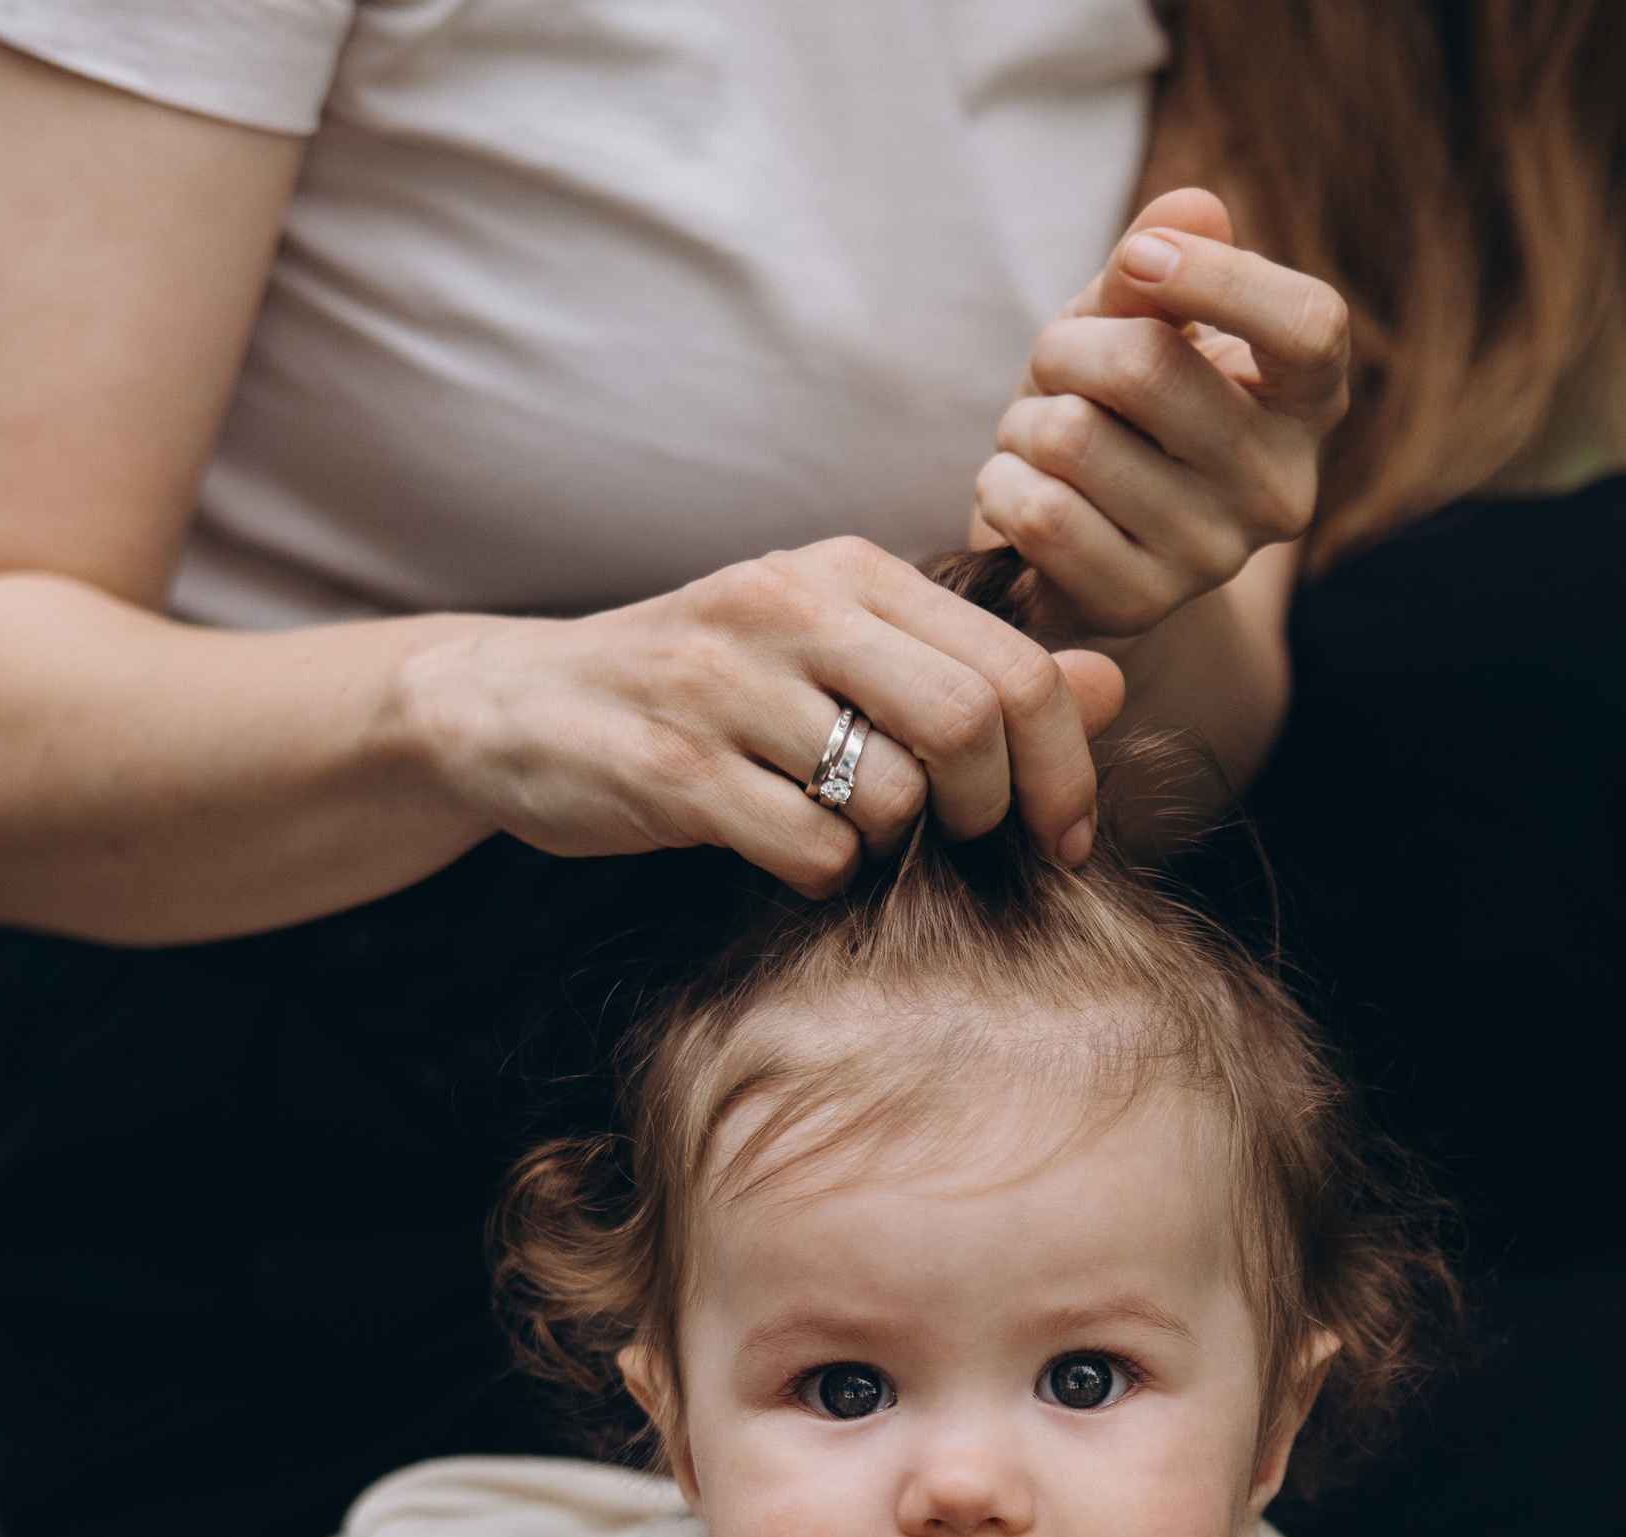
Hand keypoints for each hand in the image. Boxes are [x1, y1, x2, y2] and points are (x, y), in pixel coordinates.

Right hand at [394, 537, 1126, 896]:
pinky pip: (808, 850)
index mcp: (846, 570)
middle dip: (991, 809)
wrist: (518, 709)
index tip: (1063, 837)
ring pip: (891, 793)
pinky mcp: (672, 767)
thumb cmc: (704, 693)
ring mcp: (725, 684)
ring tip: (848, 834)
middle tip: (966, 845)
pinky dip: (820, 877)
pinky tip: (784, 854)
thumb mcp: (836, 655)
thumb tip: (1108, 685)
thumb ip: (969, 666)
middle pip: (971, 721)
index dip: (1065, 768)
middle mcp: (790, 605)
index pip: (1013, 666)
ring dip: (892, 845)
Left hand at [973, 190, 1350, 642]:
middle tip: (1055, 367)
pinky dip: (1003, 484)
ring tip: (1042, 440)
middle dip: (1066, 347)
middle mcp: (1280, 488)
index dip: (1215, 276)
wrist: (1088, 547)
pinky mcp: (1138, 607)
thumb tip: (1191, 204)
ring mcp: (1212, 558)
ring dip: (1026, 422)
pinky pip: (1039, 513)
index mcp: (1309, 400)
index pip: (1309, 325)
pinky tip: (1021, 491)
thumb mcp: (1142, 315)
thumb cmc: (1123, 406)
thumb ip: (1165, 252)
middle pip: (1147, 367)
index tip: (1137, 258)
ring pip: (1074, 439)